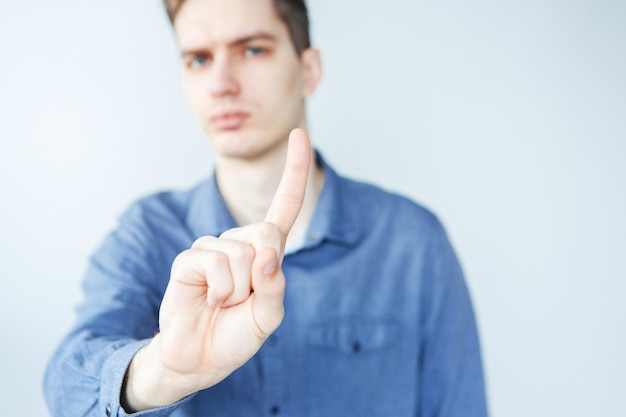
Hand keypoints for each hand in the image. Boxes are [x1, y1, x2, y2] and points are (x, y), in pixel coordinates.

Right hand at [123, 129, 310, 410]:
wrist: (200, 358)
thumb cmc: (235, 334)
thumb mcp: (268, 316)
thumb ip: (276, 287)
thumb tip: (267, 255)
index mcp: (264, 251)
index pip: (284, 205)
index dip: (294, 171)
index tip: (300, 134)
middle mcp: (239, 242)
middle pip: (267, 234)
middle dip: (263, 273)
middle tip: (243, 298)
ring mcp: (212, 248)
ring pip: (242, 254)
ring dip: (239, 291)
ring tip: (223, 303)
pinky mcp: (189, 259)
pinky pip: (216, 264)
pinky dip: (220, 291)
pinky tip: (208, 300)